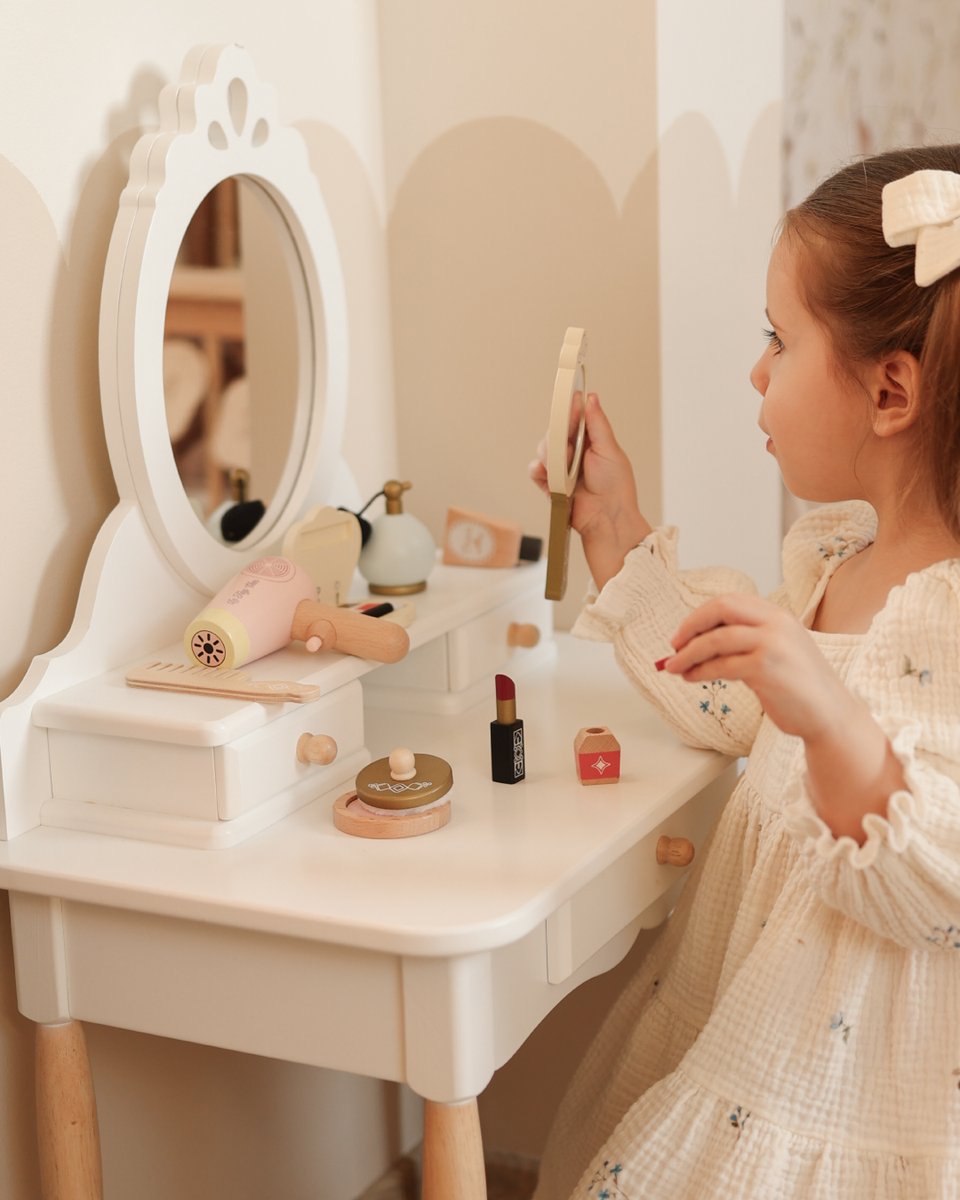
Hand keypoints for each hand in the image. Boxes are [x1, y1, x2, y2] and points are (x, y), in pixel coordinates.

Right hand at [529, 392, 650, 587]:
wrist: (607, 518)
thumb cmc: (616, 486)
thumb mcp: (610, 449)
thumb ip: (597, 423)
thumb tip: (591, 398)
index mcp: (590, 441)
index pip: (574, 418)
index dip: (570, 410)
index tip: (569, 400)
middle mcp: (574, 453)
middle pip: (554, 433)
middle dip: (559, 438)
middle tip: (571, 448)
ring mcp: (561, 468)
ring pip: (543, 450)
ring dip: (550, 456)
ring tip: (565, 468)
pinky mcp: (550, 484)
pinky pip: (535, 471)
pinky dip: (538, 470)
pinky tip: (546, 474)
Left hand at [661, 594, 850, 741]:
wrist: (830, 715)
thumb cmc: (800, 686)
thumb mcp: (778, 650)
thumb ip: (747, 640)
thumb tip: (701, 643)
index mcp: (778, 615)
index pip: (730, 601)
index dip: (701, 614)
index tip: (684, 632)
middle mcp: (776, 623)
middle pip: (722, 609)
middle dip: (691, 625)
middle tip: (674, 645)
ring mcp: (772, 644)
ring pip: (716, 639)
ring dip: (689, 653)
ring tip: (674, 667)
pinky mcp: (765, 668)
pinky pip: (721, 665)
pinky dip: (700, 671)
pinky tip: (691, 677)